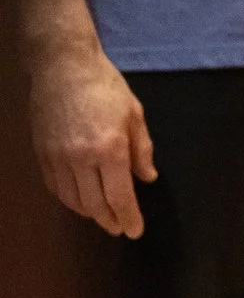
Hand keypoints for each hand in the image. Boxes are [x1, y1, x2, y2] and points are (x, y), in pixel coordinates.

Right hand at [30, 33, 154, 238]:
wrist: (63, 66)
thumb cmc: (105, 86)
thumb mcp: (134, 113)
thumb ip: (142, 149)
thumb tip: (147, 178)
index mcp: (110, 149)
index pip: (120, 196)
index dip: (129, 217)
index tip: (135, 231)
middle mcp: (82, 159)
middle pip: (94, 205)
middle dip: (109, 221)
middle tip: (119, 228)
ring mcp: (58, 158)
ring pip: (72, 200)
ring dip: (89, 213)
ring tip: (102, 216)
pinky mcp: (42, 154)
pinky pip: (55, 187)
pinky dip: (69, 199)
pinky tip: (79, 199)